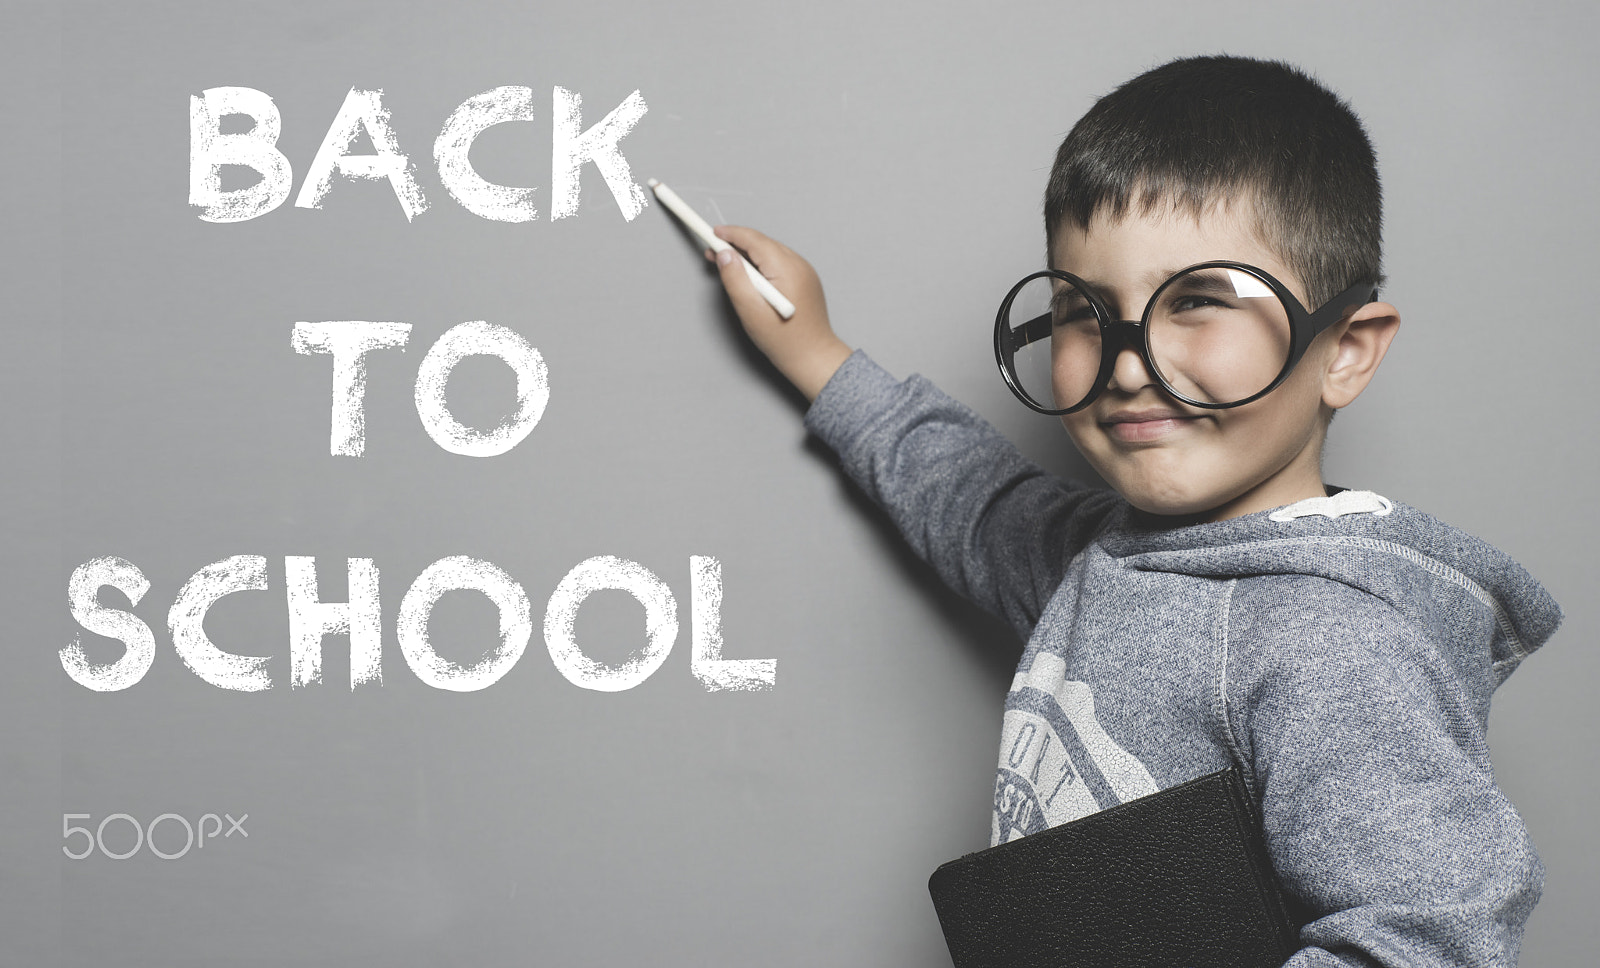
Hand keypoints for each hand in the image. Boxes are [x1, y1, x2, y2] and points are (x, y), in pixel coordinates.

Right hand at [707, 225, 852, 400]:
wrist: (813, 357)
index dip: (730, 234)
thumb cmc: (784, 340)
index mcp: (787, 269)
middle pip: (762, 243)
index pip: (754, 240)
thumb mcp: (750, 311)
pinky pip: (779, 262)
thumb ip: (735, 279)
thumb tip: (724, 255)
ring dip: (748, 254)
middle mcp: (799, 265)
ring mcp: (805, 271)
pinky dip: (761, 264)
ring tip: (728, 265)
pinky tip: (750, 276)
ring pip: (770, 252)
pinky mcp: (805, 280)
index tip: (712, 233)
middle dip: (736, 244)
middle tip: (713, 253)